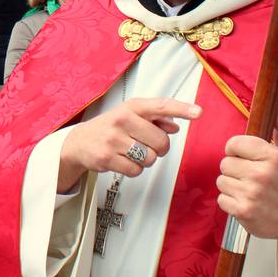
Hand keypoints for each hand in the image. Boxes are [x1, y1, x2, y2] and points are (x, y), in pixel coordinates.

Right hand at [57, 98, 200, 192]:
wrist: (79, 142)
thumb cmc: (111, 127)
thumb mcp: (130, 116)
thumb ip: (155, 119)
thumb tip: (176, 127)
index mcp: (131, 107)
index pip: (160, 106)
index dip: (181, 109)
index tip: (198, 112)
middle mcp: (122, 119)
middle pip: (161, 142)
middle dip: (159, 148)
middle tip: (147, 145)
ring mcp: (113, 139)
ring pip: (150, 158)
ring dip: (145, 160)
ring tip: (131, 152)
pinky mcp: (106, 157)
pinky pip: (136, 170)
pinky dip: (134, 169)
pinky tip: (123, 160)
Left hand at [217, 101, 277, 240]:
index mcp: (272, 156)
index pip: (233, 144)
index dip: (237, 151)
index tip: (247, 158)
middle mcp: (261, 174)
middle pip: (225, 163)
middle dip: (235, 170)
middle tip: (251, 177)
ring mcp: (251, 194)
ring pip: (221, 181)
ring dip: (232, 186)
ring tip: (249, 190)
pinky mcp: (243, 211)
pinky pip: (221, 199)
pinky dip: (230, 202)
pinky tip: (246, 202)